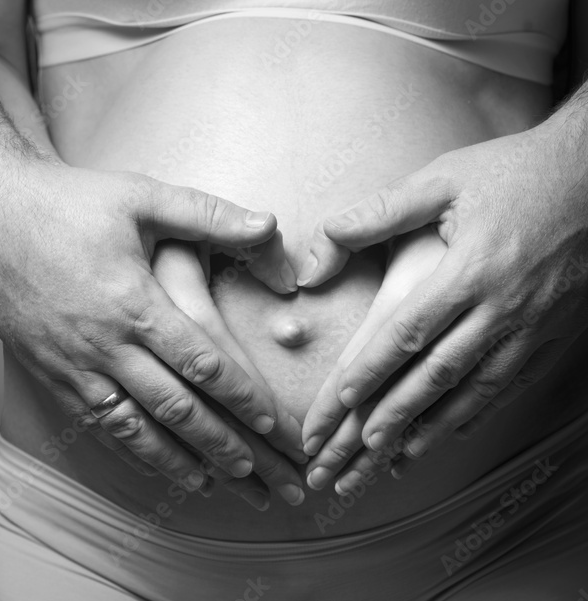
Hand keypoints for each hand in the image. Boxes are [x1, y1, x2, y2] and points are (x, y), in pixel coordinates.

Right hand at [0, 159, 295, 490]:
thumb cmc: (66, 202)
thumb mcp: (141, 196)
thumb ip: (209, 215)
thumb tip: (270, 224)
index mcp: (134, 301)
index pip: (202, 362)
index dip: (242, 397)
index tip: (273, 423)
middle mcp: (105, 342)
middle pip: (174, 406)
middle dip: (220, 442)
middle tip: (257, 472)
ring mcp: (73, 362)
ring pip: (133, 426)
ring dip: (175, 459)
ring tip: (210, 483)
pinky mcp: (48, 371)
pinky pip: (94, 421)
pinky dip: (127, 447)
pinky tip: (149, 462)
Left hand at [298, 121, 587, 474]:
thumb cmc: (514, 172)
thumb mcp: (441, 180)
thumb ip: (378, 213)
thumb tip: (322, 243)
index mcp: (471, 270)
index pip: (410, 331)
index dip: (373, 369)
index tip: (340, 400)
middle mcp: (503, 307)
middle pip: (437, 375)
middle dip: (391, 416)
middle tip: (353, 450)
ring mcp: (532, 325)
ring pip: (474, 390)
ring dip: (431, 428)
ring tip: (392, 458)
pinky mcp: (551, 332)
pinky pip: (508, 384)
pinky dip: (474, 413)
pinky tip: (449, 431)